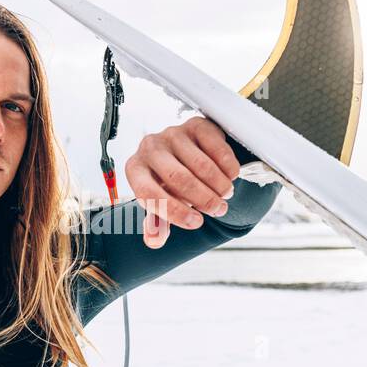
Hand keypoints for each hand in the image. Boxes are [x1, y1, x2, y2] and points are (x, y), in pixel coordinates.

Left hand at [124, 115, 239, 248]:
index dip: (174, 212)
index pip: (149, 193)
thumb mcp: (160, 204)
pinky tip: (230, 176)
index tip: (196, 224)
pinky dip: (228, 166)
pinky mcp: (196, 125)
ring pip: (201, 164)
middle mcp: (149, 147)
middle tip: (219, 210)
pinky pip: (216, 148)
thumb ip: (157, 224)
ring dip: (219, 185)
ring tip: (226, 196)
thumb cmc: (169, 184)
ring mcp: (173, 133)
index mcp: (135, 169)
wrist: (184, 155)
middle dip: (203, 199)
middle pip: (178, 178)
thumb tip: (154, 241)